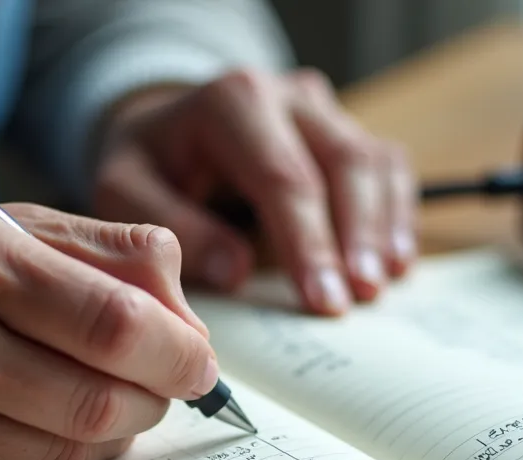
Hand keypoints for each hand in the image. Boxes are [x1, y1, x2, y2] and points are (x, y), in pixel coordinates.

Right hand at [0, 197, 215, 459]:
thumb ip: (100, 251)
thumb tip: (187, 316)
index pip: (111, 321)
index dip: (179, 351)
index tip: (200, 360)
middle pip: (97, 402)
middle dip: (155, 399)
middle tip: (165, 384)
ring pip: (64, 455)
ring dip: (112, 432)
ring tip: (108, 398)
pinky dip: (50, 457)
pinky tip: (39, 423)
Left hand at [89, 68, 417, 315]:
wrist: (165, 132)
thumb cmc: (149, 167)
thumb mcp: (126, 192)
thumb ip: (172, 225)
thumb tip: (234, 270)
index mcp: (233, 102)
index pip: (285, 177)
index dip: (310, 243)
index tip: (324, 301)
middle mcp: (288, 95)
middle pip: (343, 163)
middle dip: (357, 237)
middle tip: (361, 296)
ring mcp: (323, 110)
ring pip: (374, 162)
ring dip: (383, 228)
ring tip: (380, 285)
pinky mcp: (345, 129)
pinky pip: (388, 165)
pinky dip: (397, 214)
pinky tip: (396, 261)